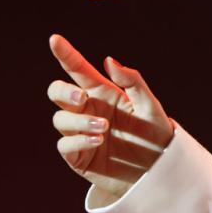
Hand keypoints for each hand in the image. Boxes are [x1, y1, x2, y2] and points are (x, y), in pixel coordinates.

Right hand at [47, 33, 174, 198]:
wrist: (156, 173)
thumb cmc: (155, 136)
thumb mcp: (150, 107)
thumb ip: (132, 82)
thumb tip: (109, 60)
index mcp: (102, 93)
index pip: (78, 69)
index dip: (65, 54)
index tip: (55, 39)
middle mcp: (88, 110)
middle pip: (58, 92)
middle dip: (63, 91)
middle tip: (82, 98)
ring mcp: (80, 133)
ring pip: (60, 119)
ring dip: (78, 121)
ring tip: (104, 128)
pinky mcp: (78, 156)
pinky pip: (64, 144)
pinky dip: (77, 140)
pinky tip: (97, 141)